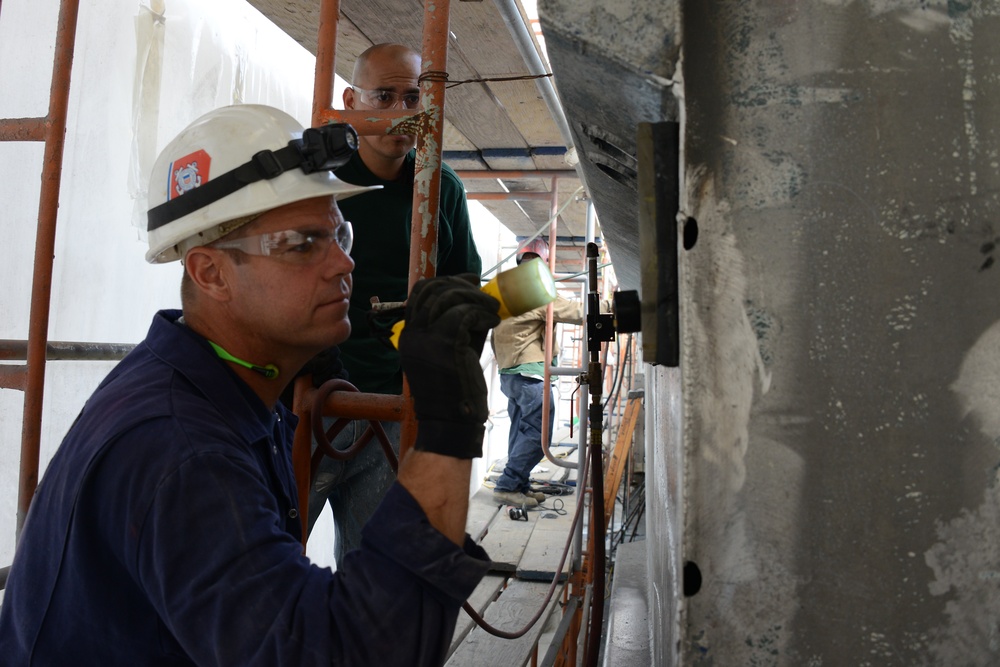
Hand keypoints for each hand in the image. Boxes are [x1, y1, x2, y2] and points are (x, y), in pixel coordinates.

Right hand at [399, 274, 499, 457]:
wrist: (450, 421)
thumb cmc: (455, 388)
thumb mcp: (451, 349)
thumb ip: (457, 324)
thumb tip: (477, 299)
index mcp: (409, 335)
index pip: (419, 293)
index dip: (445, 281)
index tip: (470, 281)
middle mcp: (412, 334)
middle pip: (433, 290)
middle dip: (461, 285)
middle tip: (483, 292)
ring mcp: (425, 339)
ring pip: (448, 298)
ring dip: (475, 298)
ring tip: (492, 308)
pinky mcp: (444, 345)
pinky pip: (464, 314)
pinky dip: (482, 313)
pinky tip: (493, 320)